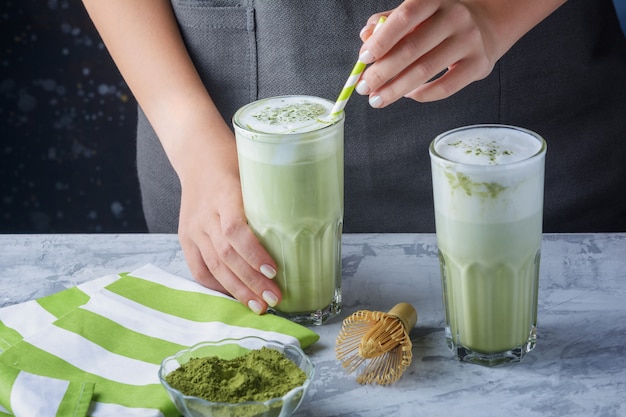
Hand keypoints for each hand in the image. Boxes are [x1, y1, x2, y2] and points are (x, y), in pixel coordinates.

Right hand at [176, 142, 282, 314]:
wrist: (198, 154)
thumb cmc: (235, 162)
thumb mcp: (256, 173)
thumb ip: (271, 200)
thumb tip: (305, 228)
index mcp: (225, 194)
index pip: (236, 230)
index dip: (255, 254)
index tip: (275, 270)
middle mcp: (205, 214)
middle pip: (227, 255)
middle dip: (252, 282)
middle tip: (274, 299)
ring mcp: (193, 227)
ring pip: (214, 266)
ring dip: (238, 290)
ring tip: (259, 306)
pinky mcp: (185, 237)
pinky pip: (198, 268)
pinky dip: (217, 285)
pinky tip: (235, 296)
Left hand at [355, 0, 497, 105]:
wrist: (487, 24)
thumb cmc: (441, 21)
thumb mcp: (417, 13)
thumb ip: (389, 23)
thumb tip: (365, 37)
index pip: (404, 17)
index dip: (381, 40)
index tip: (363, 59)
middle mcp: (455, 17)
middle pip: (411, 49)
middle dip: (382, 73)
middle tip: (364, 88)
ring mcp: (470, 41)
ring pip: (425, 71)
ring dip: (395, 89)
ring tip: (378, 98)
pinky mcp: (479, 64)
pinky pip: (445, 87)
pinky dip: (421, 94)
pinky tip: (408, 95)